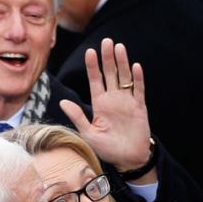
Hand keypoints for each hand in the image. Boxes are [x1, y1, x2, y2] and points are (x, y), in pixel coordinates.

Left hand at [59, 38, 151, 171]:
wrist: (128, 160)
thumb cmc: (107, 149)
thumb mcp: (88, 133)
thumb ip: (77, 116)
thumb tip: (62, 102)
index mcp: (100, 104)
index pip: (95, 80)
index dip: (92, 66)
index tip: (89, 51)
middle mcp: (113, 100)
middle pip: (110, 74)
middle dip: (107, 58)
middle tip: (106, 41)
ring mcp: (127, 102)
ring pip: (124, 78)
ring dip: (122, 63)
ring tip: (119, 47)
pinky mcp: (140, 108)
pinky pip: (139, 90)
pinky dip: (137, 79)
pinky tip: (135, 66)